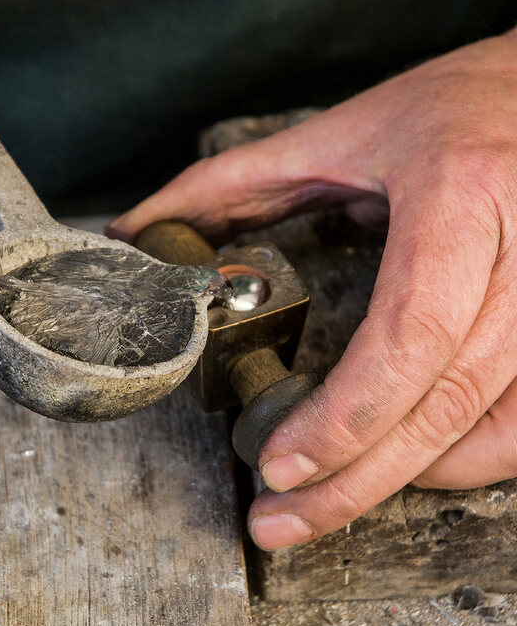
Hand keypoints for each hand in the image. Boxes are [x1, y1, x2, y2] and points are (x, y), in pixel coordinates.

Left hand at [110, 30, 516, 548]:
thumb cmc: (460, 106)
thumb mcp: (344, 131)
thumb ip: (235, 184)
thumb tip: (144, 231)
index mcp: (462, 192)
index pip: (411, 331)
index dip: (346, 415)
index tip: (280, 463)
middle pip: (446, 400)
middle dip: (355, 478)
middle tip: (280, 520)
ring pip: (494, 428)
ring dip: (408, 479)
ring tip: (329, 501)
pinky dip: (469, 459)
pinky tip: (411, 467)